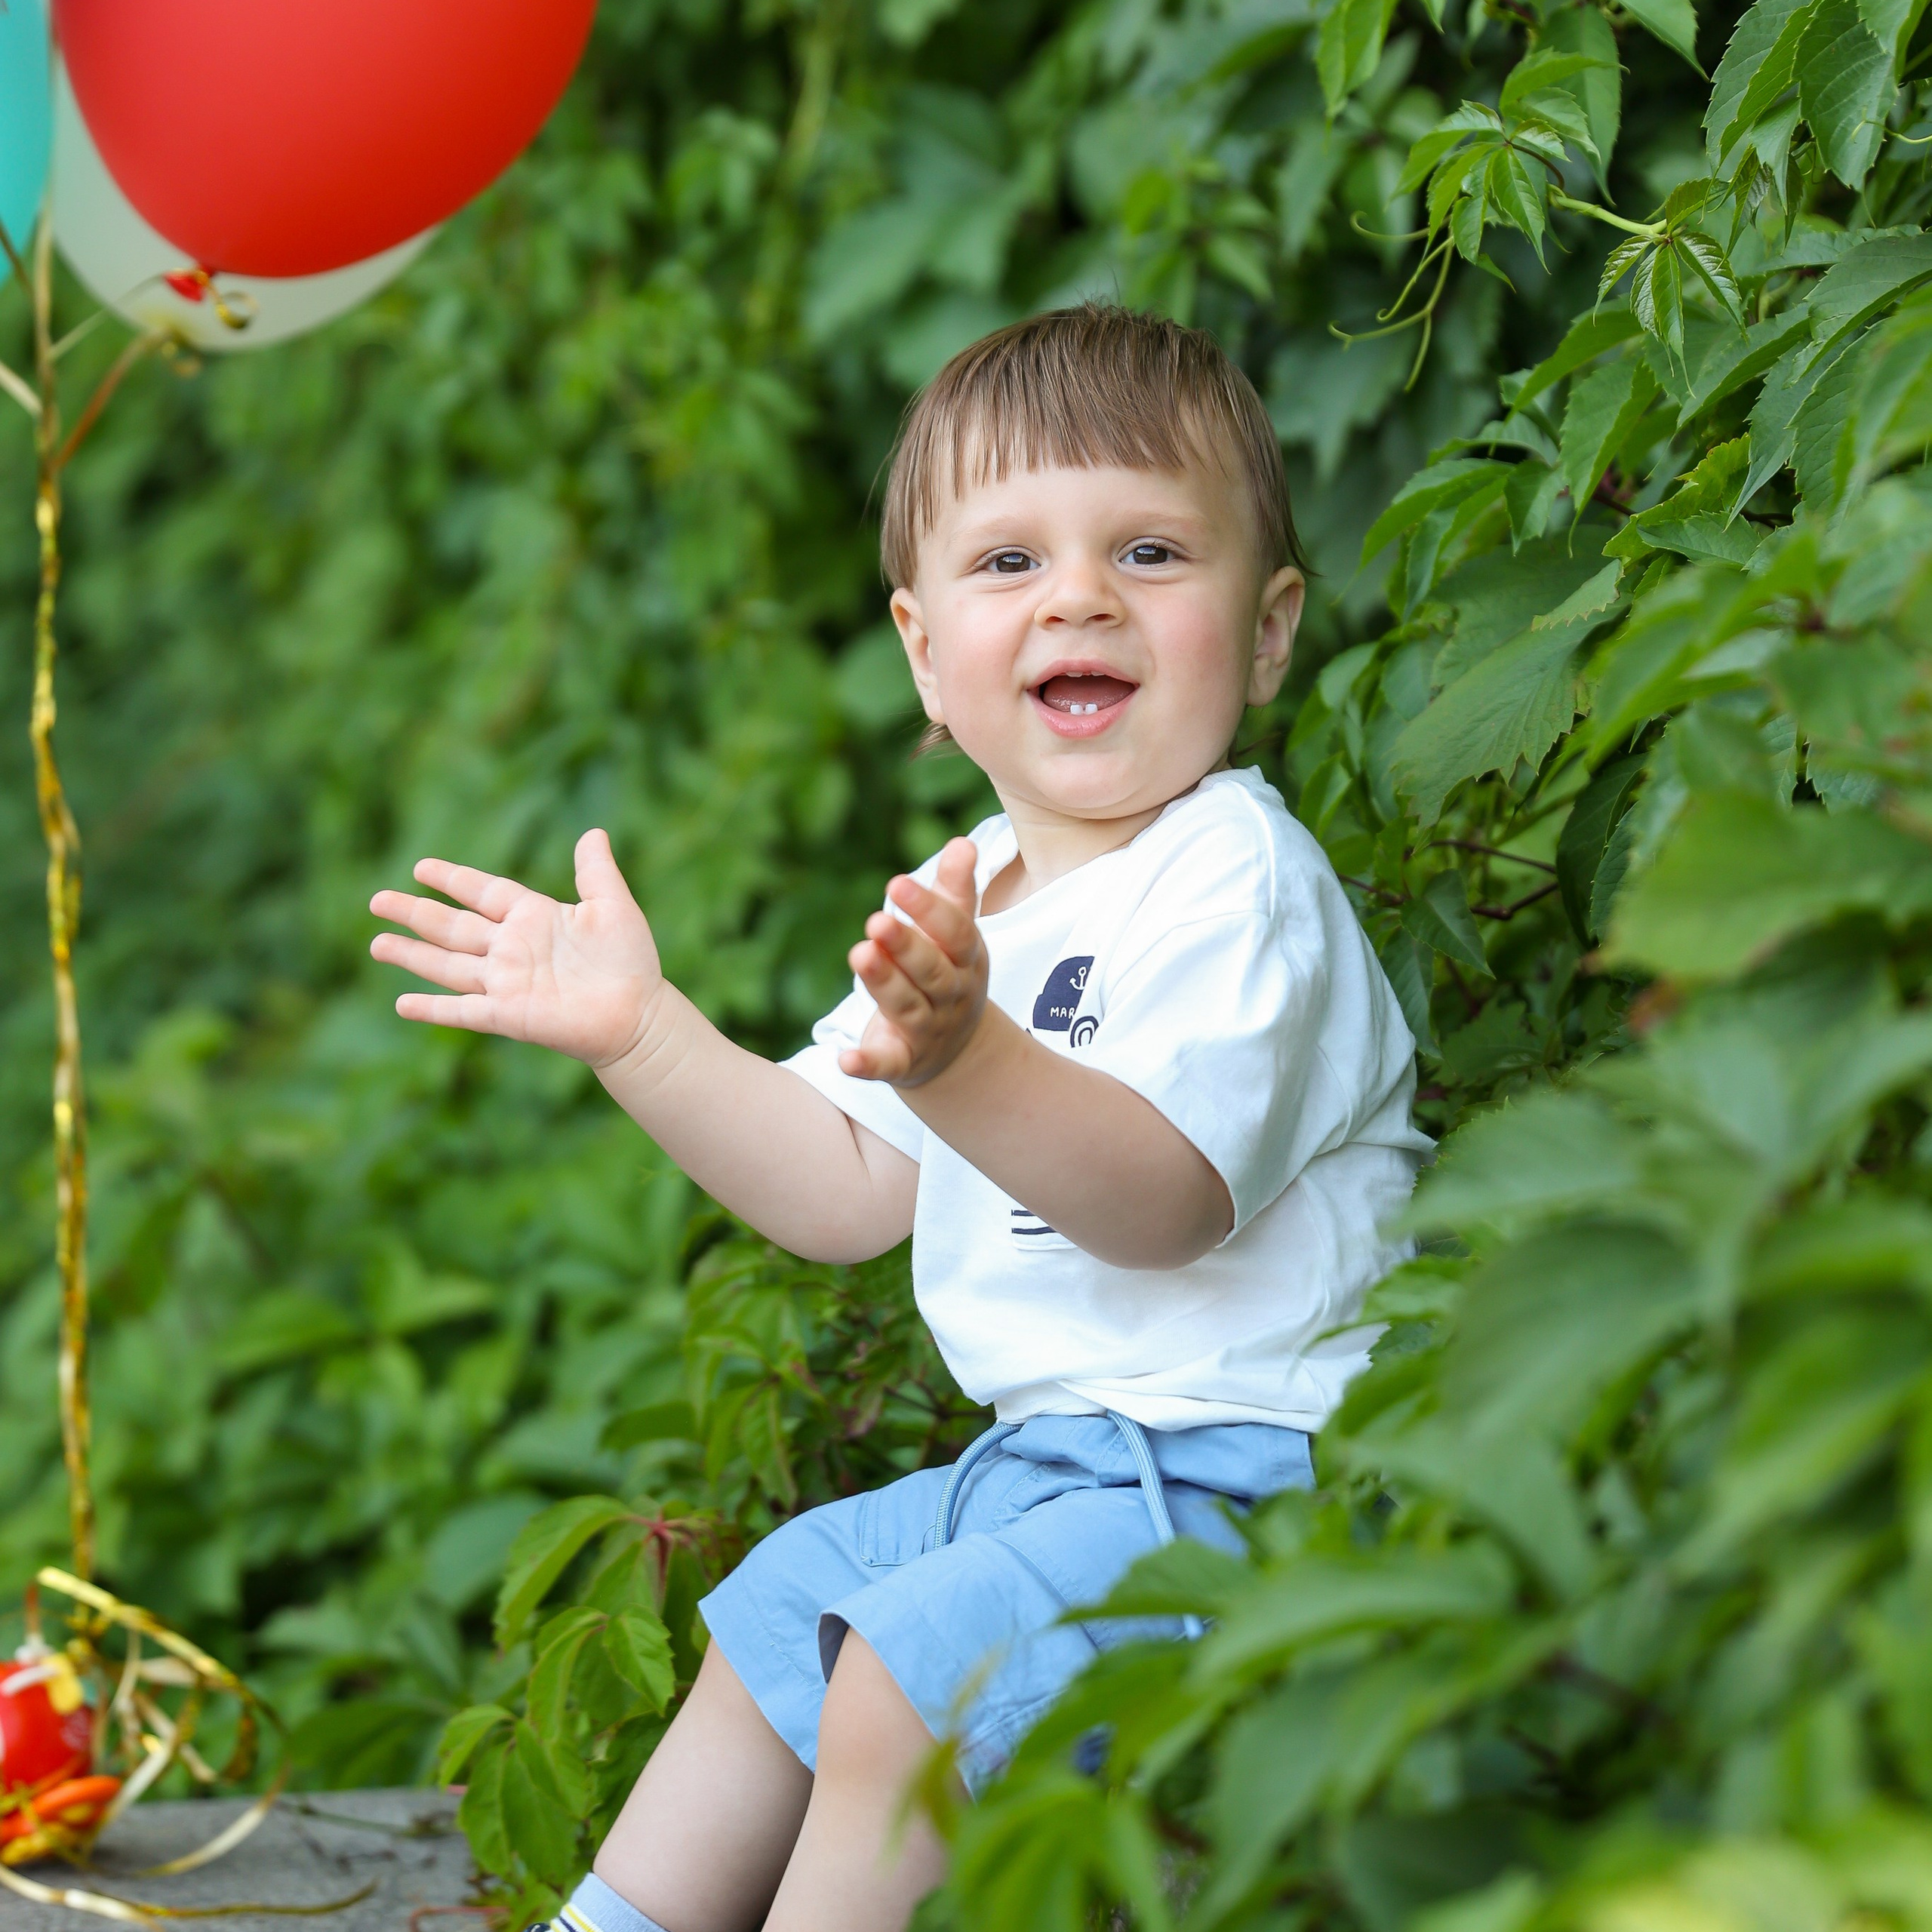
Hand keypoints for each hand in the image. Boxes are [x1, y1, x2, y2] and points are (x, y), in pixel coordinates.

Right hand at [370, 829, 662, 1067]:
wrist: (639, 1015)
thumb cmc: (629, 961)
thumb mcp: (613, 907)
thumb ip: (596, 871)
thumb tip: (593, 832)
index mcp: (532, 917)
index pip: (484, 892)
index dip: (454, 879)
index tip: (420, 867)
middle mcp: (511, 948)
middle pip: (453, 926)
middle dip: (415, 913)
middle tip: (376, 900)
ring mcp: (506, 983)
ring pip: (448, 965)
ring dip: (412, 955)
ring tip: (376, 944)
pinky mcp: (508, 1015)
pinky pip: (463, 1010)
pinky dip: (432, 1008)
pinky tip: (402, 1004)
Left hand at [841, 839, 988, 1086]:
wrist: (959, 1051)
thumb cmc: (948, 974)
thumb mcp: (957, 935)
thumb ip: (956, 890)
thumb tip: (963, 842)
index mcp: (965, 960)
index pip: (954, 932)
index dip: (929, 909)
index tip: (899, 883)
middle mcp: (950, 996)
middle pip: (930, 971)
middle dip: (905, 946)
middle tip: (877, 920)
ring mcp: (928, 1031)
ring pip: (907, 1007)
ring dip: (884, 984)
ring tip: (860, 954)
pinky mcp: (902, 1062)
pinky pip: (885, 1065)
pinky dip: (866, 1065)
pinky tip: (844, 1059)